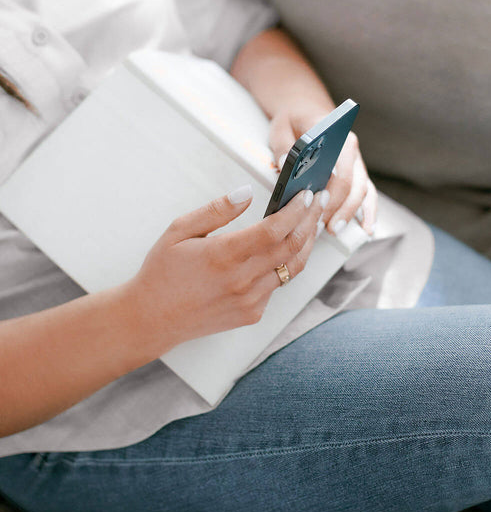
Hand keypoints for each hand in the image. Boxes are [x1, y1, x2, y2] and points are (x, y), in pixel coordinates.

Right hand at [126, 184, 323, 352]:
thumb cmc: (162, 272)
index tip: (306, 194)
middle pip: (292, 246)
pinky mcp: (252, 314)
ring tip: (312, 222)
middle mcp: (242, 280)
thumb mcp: (179, 230)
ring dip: (306, 243)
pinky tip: (284, 250)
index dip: (296, 209)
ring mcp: (250, 300)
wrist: (152, 319)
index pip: (275, 229)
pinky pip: (277, 285)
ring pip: (293, 268)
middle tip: (318, 201)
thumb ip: (217, 210)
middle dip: (310, 219)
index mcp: (224, 255)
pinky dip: (285, 265)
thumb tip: (246, 192)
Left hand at [269, 105, 377, 236]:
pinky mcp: (357, 173)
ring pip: (361, 191)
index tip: (321, 207)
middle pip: (352, 184)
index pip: (338, 169)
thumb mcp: (281, 127)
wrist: (306, 110)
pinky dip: (369, 211)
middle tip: (323, 227)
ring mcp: (356, 162)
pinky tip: (366, 229)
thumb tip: (285, 163)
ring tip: (333, 230)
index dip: (331, 192)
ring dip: (350, 213)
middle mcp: (351, 149)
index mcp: (336, 135)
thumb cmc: (294, 120)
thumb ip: (283, 145)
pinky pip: (368, 194)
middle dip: (338, 208)